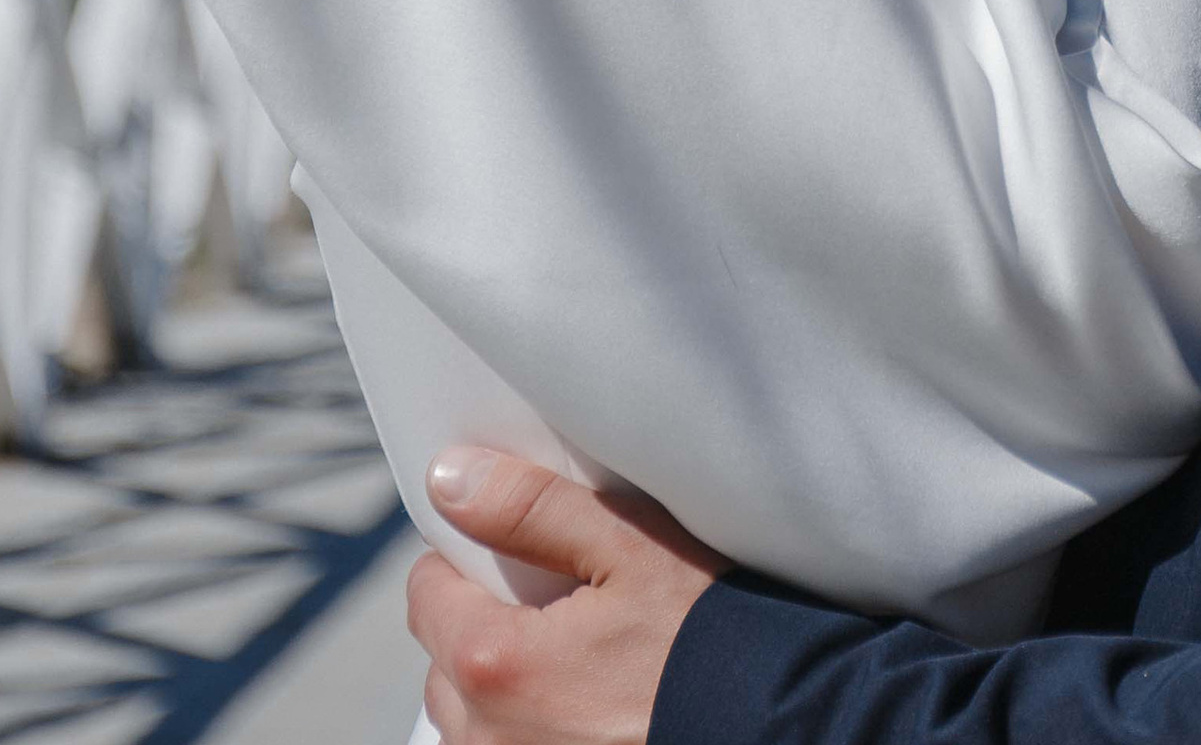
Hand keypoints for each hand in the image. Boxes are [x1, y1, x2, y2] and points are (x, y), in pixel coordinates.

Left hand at [406, 446, 722, 744]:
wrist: (774, 726)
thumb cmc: (710, 639)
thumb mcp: (632, 548)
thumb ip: (533, 509)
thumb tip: (450, 480)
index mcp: (494, 663)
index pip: (426, 591)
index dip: (471, 557)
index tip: (525, 552)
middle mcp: (484, 738)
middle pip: (444, 659)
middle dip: (487, 624)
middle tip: (564, 604)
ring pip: (469, 719)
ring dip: (505, 687)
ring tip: (580, 661)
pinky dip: (529, 726)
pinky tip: (587, 707)